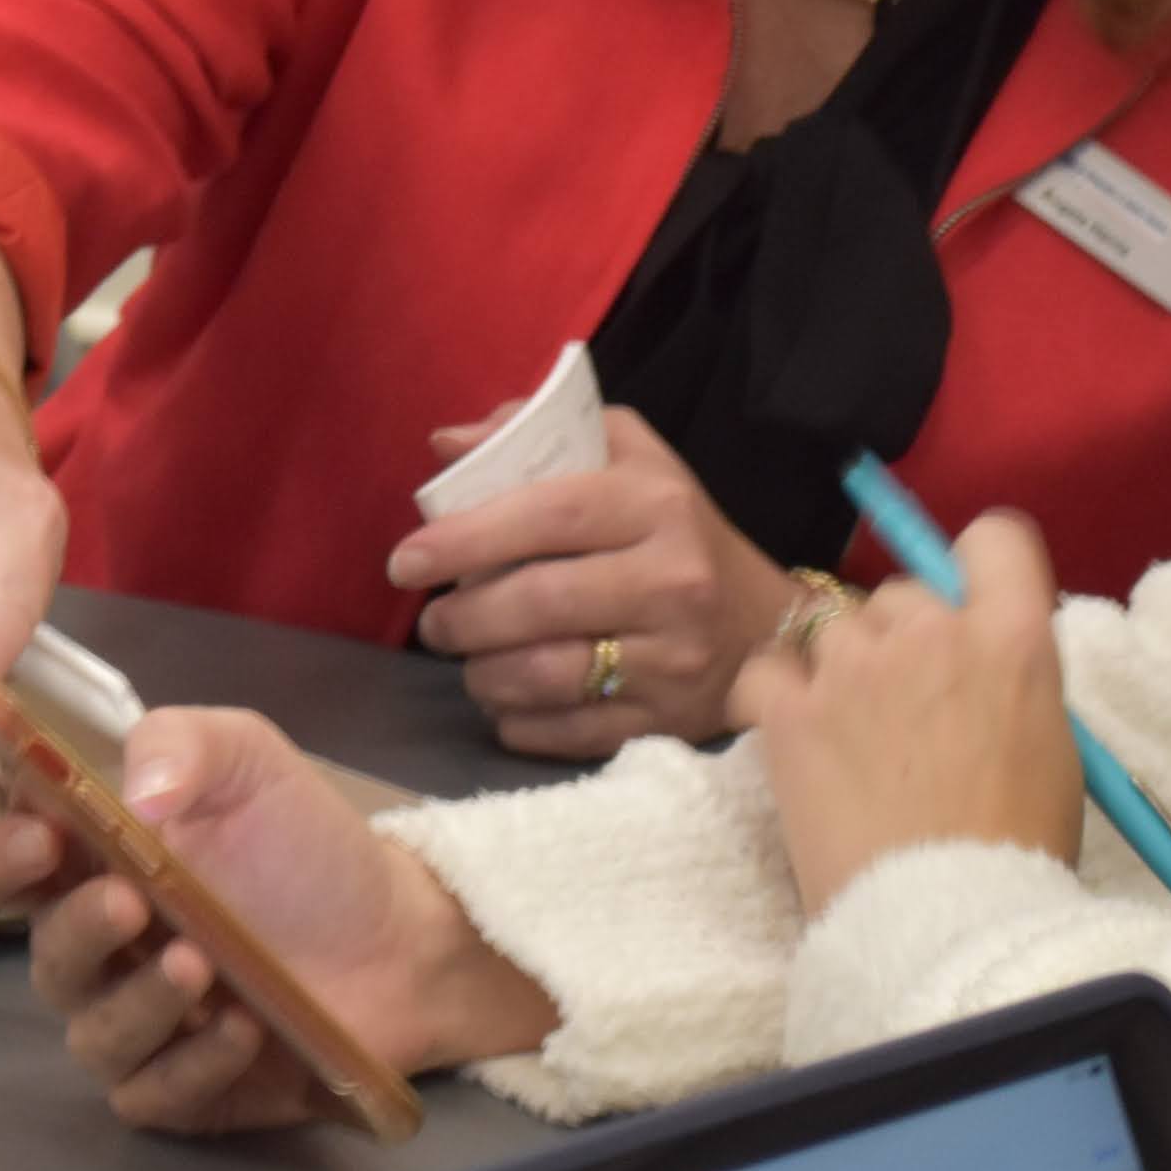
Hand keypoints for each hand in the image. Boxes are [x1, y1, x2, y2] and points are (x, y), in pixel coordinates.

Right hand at [0, 706, 546, 1134]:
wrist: (400, 941)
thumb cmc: (307, 846)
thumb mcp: (250, 761)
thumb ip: (181, 745)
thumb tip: (134, 794)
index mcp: (92, 861)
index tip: (40, 840)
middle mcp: (98, 947)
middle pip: (43, 954)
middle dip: (80, 930)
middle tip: (133, 903)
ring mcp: (136, 1022)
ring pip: (92, 1034)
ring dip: (141, 1002)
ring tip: (201, 964)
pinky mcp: (180, 1089)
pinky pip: (151, 1093)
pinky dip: (192, 1063)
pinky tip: (242, 1028)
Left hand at [386, 408, 798, 753]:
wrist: (765, 626)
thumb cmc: (676, 531)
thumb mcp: (626, 458)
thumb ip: (535, 436)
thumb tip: (444, 446)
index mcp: (657, 504)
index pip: (548, 513)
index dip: (466, 538)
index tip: (406, 560)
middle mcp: (673, 581)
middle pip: (538, 603)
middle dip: (461, 618)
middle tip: (433, 623)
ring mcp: (674, 660)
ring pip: (544, 675)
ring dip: (481, 674)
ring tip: (467, 660)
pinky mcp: (667, 723)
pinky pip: (566, 733)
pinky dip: (517, 722)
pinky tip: (506, 700)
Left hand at [730, 508, 1084, 915]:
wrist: (946, 922)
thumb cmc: (1017, 852)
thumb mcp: (1051, 749)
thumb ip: (1011, 682)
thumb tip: (979, 664)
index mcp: (1011, 638)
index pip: (995, 539)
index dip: (979, 568)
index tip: (968, 607)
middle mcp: (930, 631)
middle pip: (903, 593)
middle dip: (904, 639)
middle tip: (908, 713)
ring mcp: (852, 665)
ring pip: (833, 627)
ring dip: (840, 669)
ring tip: (851, 744)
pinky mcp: (788, 708)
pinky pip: (764, 668)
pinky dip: (773, 695)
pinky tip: (791, 735)